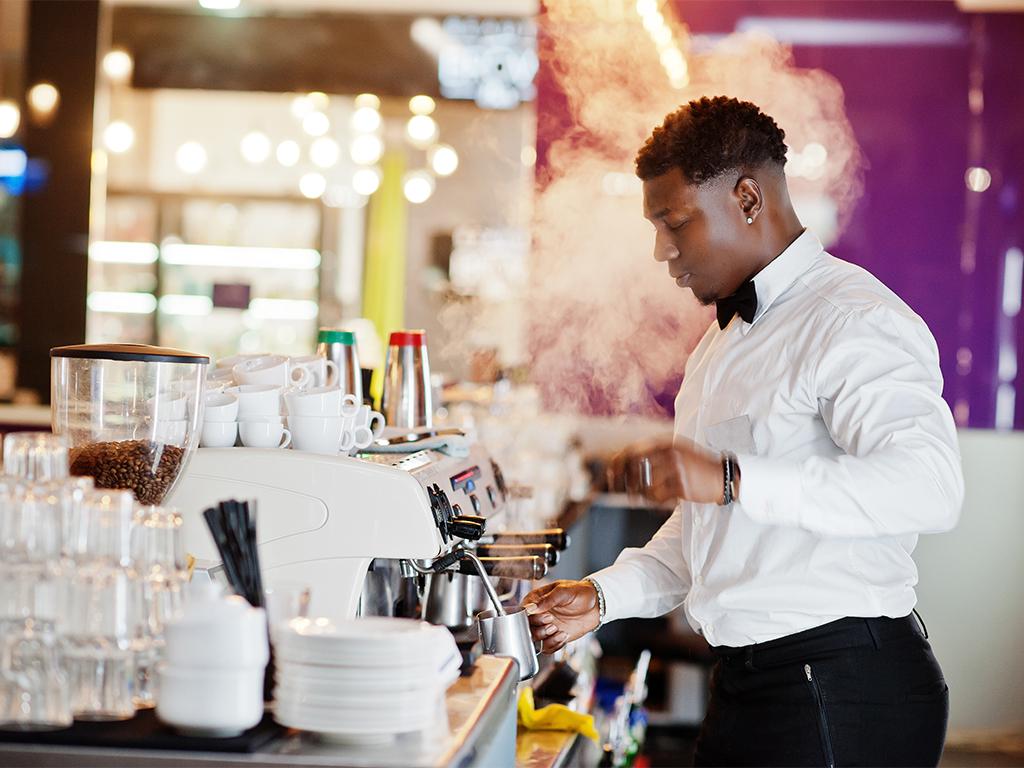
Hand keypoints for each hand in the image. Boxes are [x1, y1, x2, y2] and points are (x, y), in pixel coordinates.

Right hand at [521, 580, 599, 653]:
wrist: (597, 605)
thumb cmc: (581, 593)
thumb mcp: (565, 591)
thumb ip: (548, 599)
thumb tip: (531, 608)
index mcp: (537, 599)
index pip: (523, 610)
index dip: (532, 616)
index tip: (546, 615)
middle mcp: (539, 614)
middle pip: (526, 627)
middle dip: (539, 627)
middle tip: (552, 622)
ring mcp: (545, 626)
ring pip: (534, 639)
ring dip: (545, 637)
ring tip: (558, 629)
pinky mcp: (553, 637)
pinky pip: (546, 648)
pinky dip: (554, 645)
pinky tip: (564, 636)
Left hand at [607, 437, 729, 504]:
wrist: (721, 476)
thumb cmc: (694, 465)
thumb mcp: (676, 449)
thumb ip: (653, 453)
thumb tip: (623, 461)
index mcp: (665, 442)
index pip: (632, 451)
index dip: (617, 463)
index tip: (611, 474)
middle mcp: (669, 453)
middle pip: (634, 468)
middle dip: (625, 482)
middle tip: (625, 491)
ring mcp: (676, 469)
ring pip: (644, 485)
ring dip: (642, 494)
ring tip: (650, 495)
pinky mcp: (681, 486)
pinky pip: (657, 496)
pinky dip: (655, 501)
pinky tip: (662, 499)